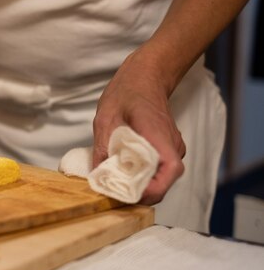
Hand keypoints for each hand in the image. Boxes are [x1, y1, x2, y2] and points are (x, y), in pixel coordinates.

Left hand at [92, 50, 185, 204]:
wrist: (145, 76)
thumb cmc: (127, 92)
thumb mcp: (105, 119)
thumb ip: (102, 148)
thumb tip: (97, 174)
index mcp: (159, 135)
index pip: (170, 171)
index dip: (153, 189)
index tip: (129, 194)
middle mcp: (172, 145)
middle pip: (164, 181)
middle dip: (141, 193)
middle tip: (115, 194)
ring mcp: (172, 147)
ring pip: (161, 177)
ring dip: (142, 185)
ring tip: (116, 183)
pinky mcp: (167, 148)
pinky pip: (158, 169)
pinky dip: (143, 176)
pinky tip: (124, 172)